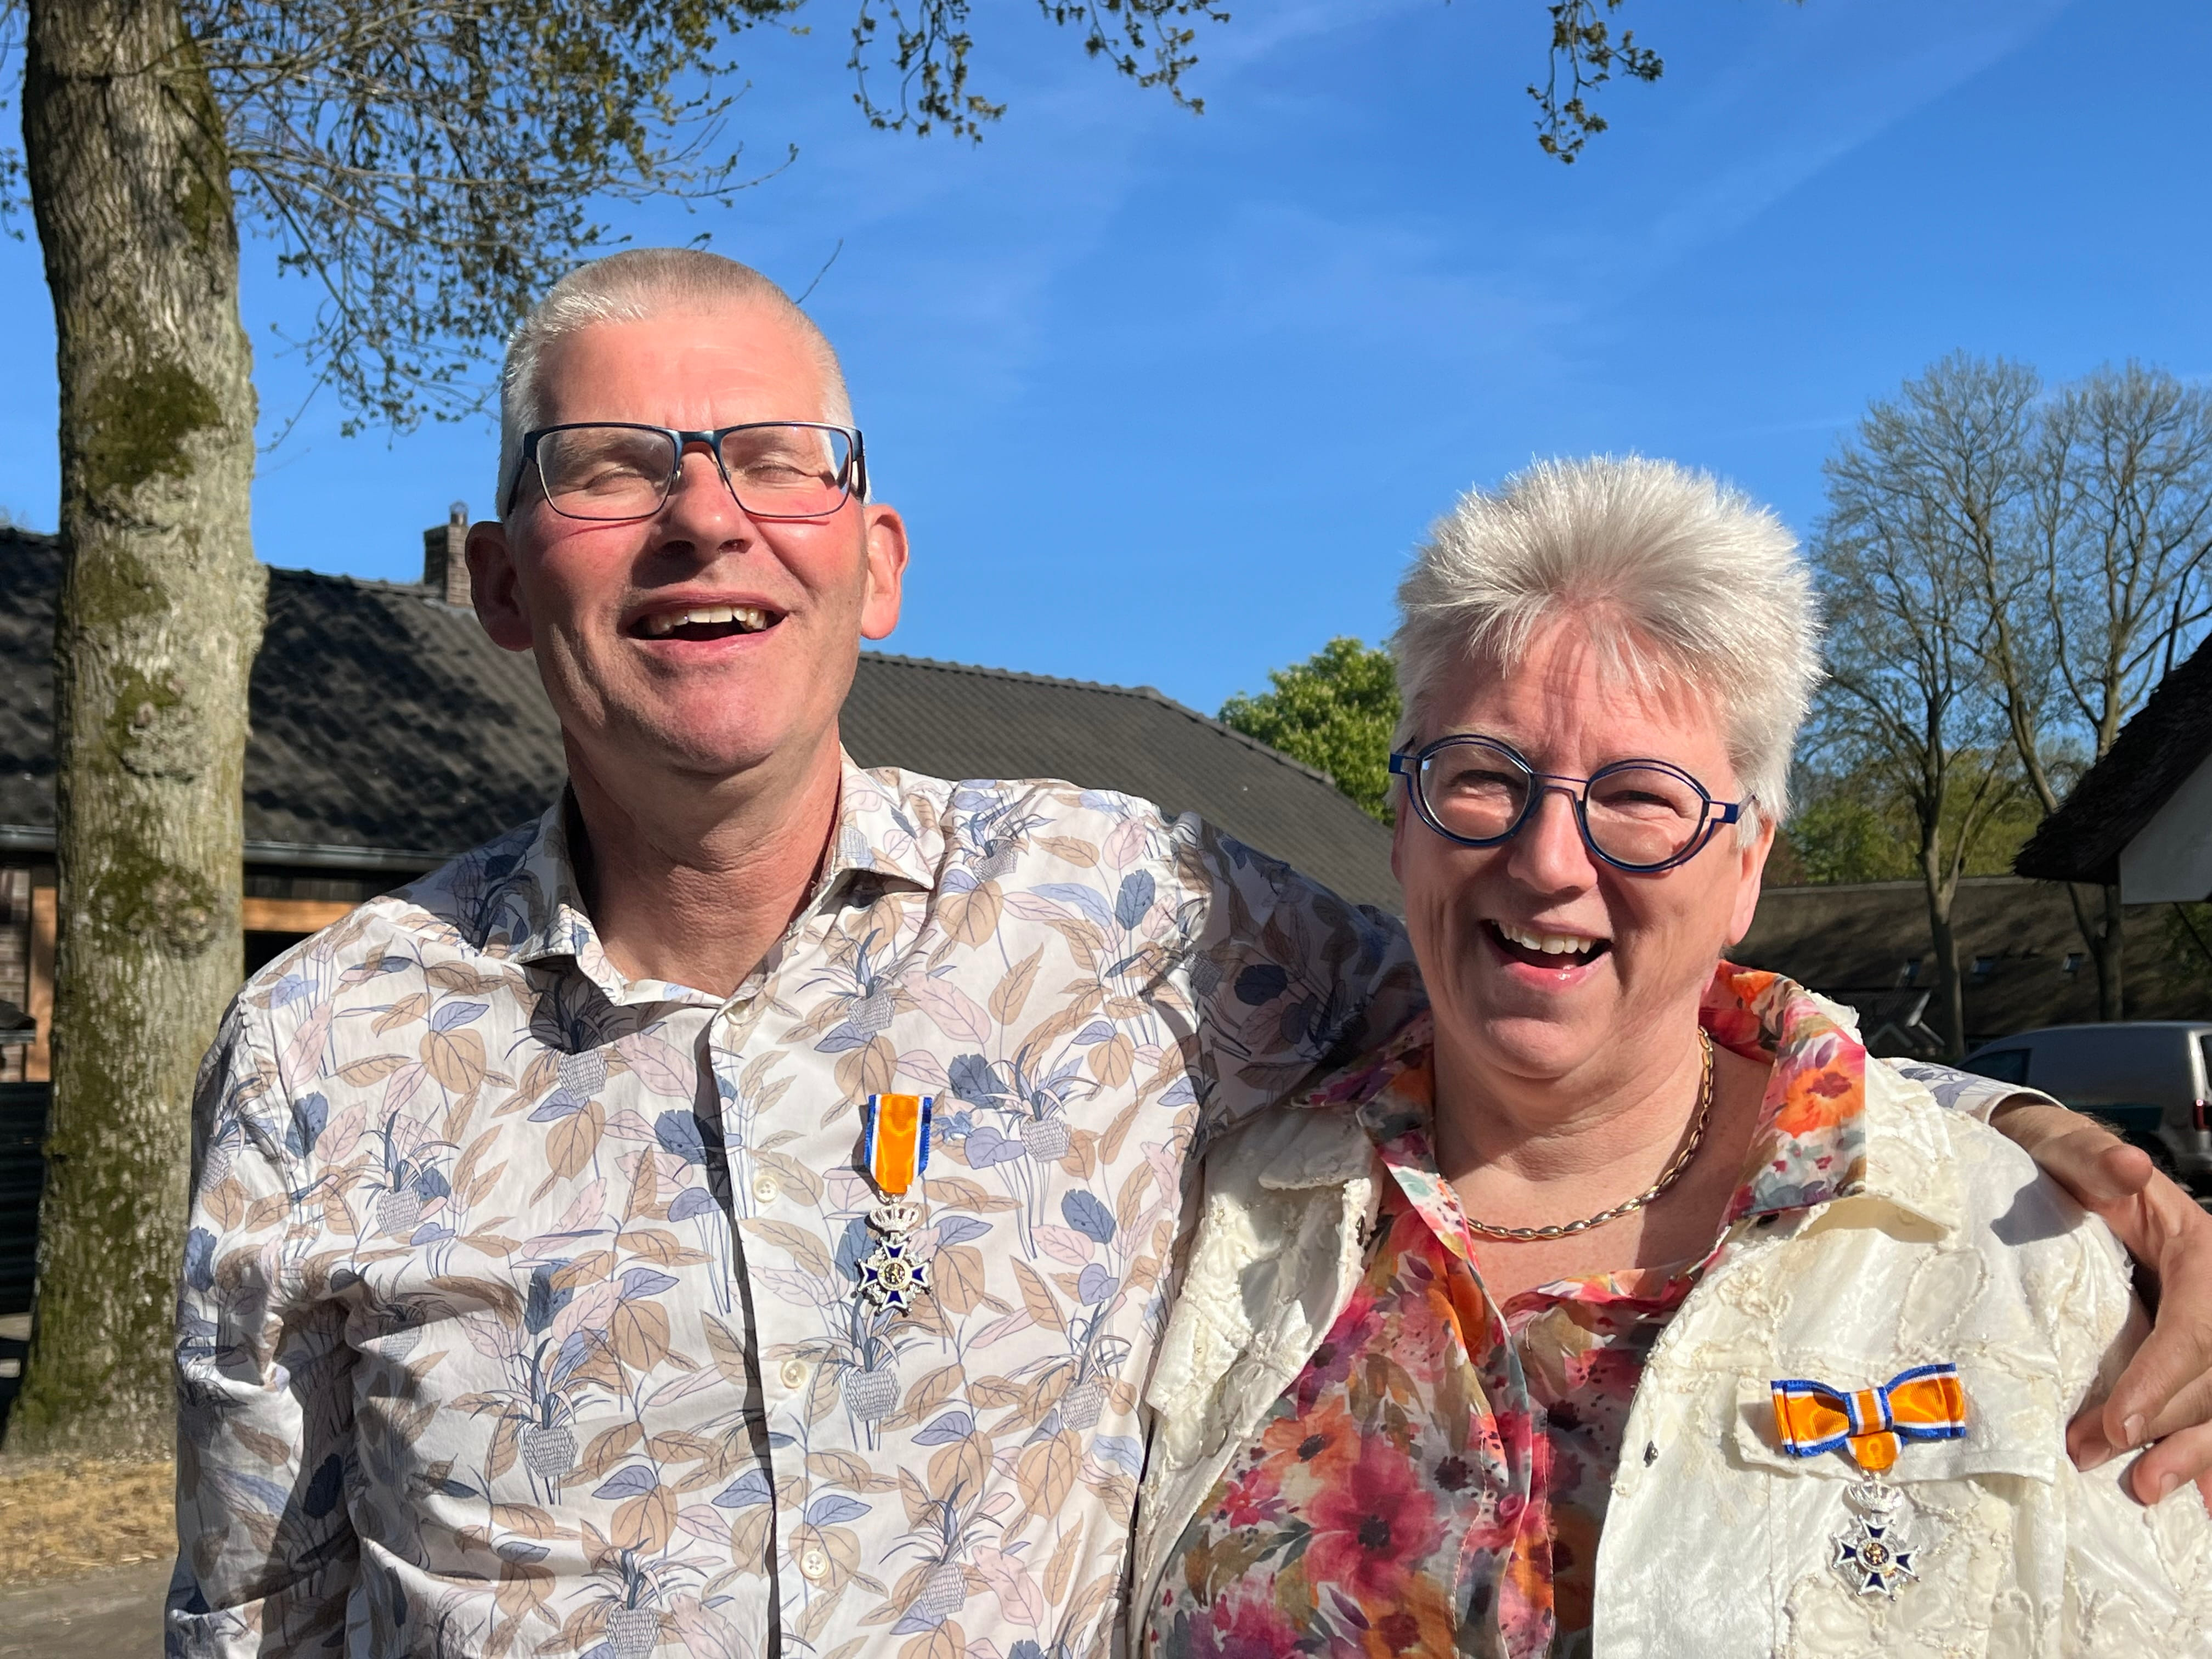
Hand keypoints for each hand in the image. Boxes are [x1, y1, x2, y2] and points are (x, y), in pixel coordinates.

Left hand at [1998, 1101, 2211, 1508]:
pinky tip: (2204, 1498)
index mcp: (2201, 1249)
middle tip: (2093, 1455)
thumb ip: (2095, 1161)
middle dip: (2160, 1424)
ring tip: (2143, 1488)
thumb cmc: (2064, 1162)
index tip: (2119, 1421)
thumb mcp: (2072, 1150)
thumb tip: (2126, 1166)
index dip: (2164, 1377)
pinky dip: (2209, 1454)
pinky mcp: (2202, 1356)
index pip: (2200, 1324)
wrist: (2065, 1168)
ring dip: (2190, 1453)